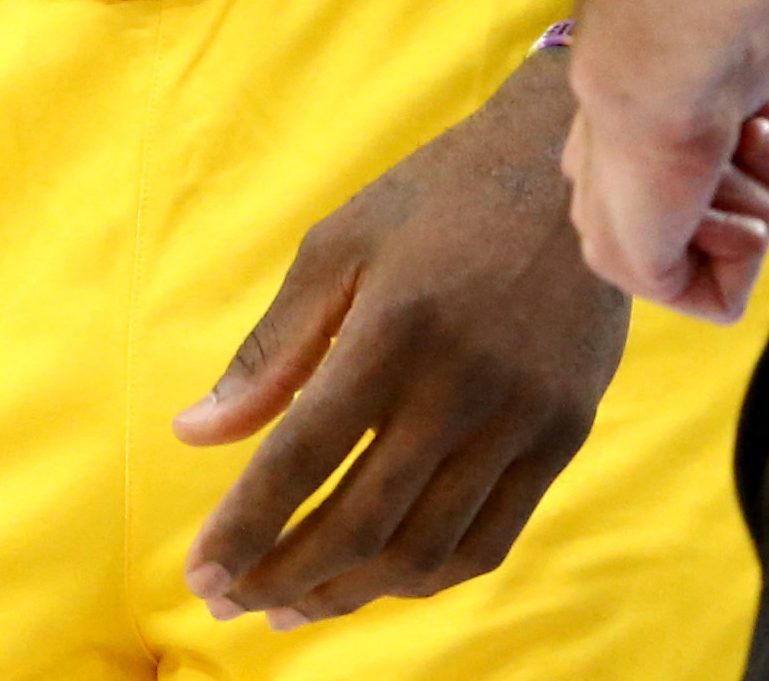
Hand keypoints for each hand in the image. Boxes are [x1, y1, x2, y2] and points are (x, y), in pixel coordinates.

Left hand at [174, 59, 629, 630]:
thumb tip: (193, 435)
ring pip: (425, 548)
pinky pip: (491, 539)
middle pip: (360, 522)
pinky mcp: (566, 432)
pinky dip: (427, 576)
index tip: (199, 574)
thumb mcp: (339, 247)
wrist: (575, 165)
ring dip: (349, 593)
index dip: (243, 529)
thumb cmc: (439, 198)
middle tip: (229, 602)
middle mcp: (463, 385)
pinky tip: (378, 579)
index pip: (301, 459)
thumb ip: (270, 351)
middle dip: (282, 576)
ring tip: (292, 603)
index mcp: (394, 330)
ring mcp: (523, 417)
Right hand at [562, 0, 768, 323]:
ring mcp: (709, 144)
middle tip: (716, 168)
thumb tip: (712, 265)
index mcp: (620, 222)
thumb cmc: (647, 157)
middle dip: (745, 208)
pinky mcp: (751, 108)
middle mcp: (661, 185)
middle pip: (746, 238)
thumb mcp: (627, 256)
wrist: (680, 53)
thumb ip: (661, 284)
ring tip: (744, 132)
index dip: (714, 256)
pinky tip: (761, 113)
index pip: (696, 281)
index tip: (695, 217)